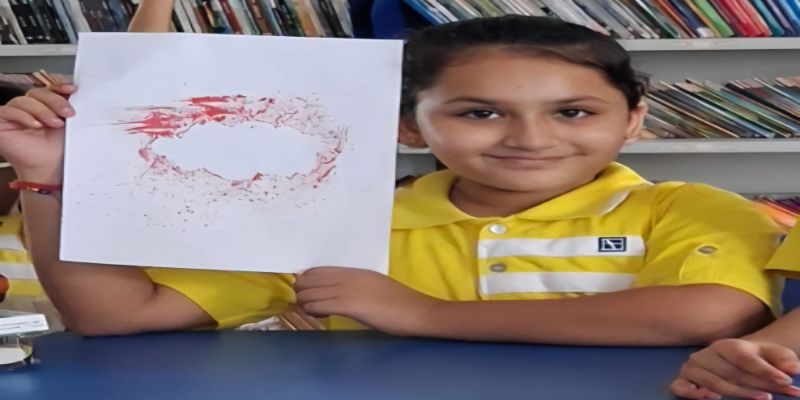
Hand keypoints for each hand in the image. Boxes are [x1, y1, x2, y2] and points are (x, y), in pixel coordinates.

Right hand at [0, 84, 76, 182]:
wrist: (51, 167)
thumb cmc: (59, 149)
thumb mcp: (69, 123)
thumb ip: (69, 106)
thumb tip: (75, 91)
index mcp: (45, 105)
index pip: (47, 88)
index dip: (59, 86)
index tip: (73, 90)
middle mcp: (28, 108)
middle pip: (37, 92)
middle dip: (54, 100)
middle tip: (68, 113)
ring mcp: (13, 114)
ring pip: (23, 100)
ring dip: (42, 111)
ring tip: (55, 123)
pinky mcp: (1, 122)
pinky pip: (8, 111)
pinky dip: (23, 116)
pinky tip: (36, 125)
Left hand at [295, 267, 442, 335]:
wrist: (418, 312)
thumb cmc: (400, 303)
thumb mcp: (375, 286)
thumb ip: (355, 286)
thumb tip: (337, 294)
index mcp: (355, 271)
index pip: (318, 270)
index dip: (306, 280)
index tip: (305, 291)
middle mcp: (348, 277)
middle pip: (310, 279)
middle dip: (302, 291)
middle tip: (304, 303)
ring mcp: (348, 290)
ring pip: (310, 292)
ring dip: (305, 303)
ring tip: (313, 311)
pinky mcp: (350, 305)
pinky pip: (319, 305)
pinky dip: (313, 310)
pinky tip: (320, 316)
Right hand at [670, 338, 799, 399]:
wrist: (733, 363)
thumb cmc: (754, 360)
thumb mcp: (771, 355)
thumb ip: (783, 359)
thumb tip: (792, 370)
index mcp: (725, 345)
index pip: (743, 357)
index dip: (764, 369)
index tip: (786, 380)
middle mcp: (705, 355)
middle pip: (732, 372)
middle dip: (759, 384)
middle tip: (782, 393)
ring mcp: (692, 368)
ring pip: (712, 382)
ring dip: (737, 392)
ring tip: (762, 398)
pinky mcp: (681, 381)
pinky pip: (680, 387)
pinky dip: (693, 393)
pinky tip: (712, 398)